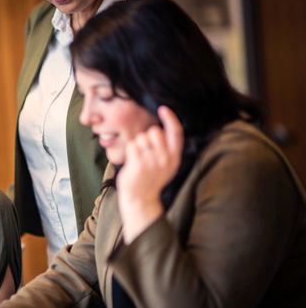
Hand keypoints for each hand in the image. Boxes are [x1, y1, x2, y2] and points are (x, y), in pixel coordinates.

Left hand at [117, 106, 183, 243]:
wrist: (140, 199)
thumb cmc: (150, 179)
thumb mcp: (166, 165)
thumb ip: (166, 148)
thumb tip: (160, 127)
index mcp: (175, 157)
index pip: (176, 132)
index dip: (171, 118)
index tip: (163, 109)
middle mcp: (166, 159)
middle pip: (154, 132)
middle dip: (146, 136)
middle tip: (144, 151)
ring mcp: (153, 162)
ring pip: (142, 137)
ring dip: (137, 145)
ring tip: (138, 159)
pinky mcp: (139, 164)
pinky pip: (132, 145)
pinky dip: (130, 150)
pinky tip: (132, 161)